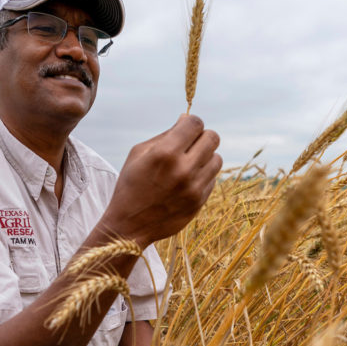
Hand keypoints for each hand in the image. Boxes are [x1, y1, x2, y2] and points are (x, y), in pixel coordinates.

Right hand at [102, 114, 221, 246]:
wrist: (129, 226)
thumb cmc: (131, 185)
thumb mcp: (138, 154)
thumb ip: (164, 135)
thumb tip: (186, 119)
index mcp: (165, 153)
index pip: (195, 123)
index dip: (191, 122)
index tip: (185, 129)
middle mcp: (183, 169)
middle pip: (212, 138)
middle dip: (202, 137)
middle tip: (190, 144)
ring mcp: (194, 188)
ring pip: (217, 159)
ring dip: (205, 157)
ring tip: (189, 164)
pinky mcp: (199, 202)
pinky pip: (212, 179)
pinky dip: (202, 176)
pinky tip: (186, 182)